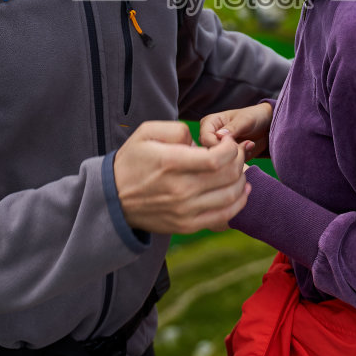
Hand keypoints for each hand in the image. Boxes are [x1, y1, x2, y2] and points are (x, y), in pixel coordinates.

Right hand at [113, 120, 249, 234]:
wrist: (113, 199)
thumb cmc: (132, 162)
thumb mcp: (146, 133)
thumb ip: (177, 129)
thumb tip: (202, 141)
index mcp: (171, 163)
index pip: (217, 158)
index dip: (231, 149)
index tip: (228, 143)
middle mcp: (180, 189)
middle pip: (228, 176)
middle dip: (239, 160)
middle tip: (236, 153)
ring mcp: (185, 211)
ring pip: (231, 196)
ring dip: (242, 180)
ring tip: (238, 170)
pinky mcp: (187, 225)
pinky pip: (224, 216)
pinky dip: (238, 203)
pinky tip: (240, 191)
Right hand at [199, 101, 273, 159]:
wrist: (266, 127)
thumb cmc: (254, 117)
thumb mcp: (245, 120)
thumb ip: (232, 128)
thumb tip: (218, 135)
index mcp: (209, 123)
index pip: (205, 139)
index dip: (218, 145)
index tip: (235, 145)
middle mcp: (210, 136)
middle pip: (210, 152)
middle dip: (228, 153)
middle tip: (245, 146)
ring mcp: (217, 148)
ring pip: (218, 162)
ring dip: (235, 158)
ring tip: (248, 147)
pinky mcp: (226, 158)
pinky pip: (228, 167)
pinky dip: (240, 162)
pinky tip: (248, 151)